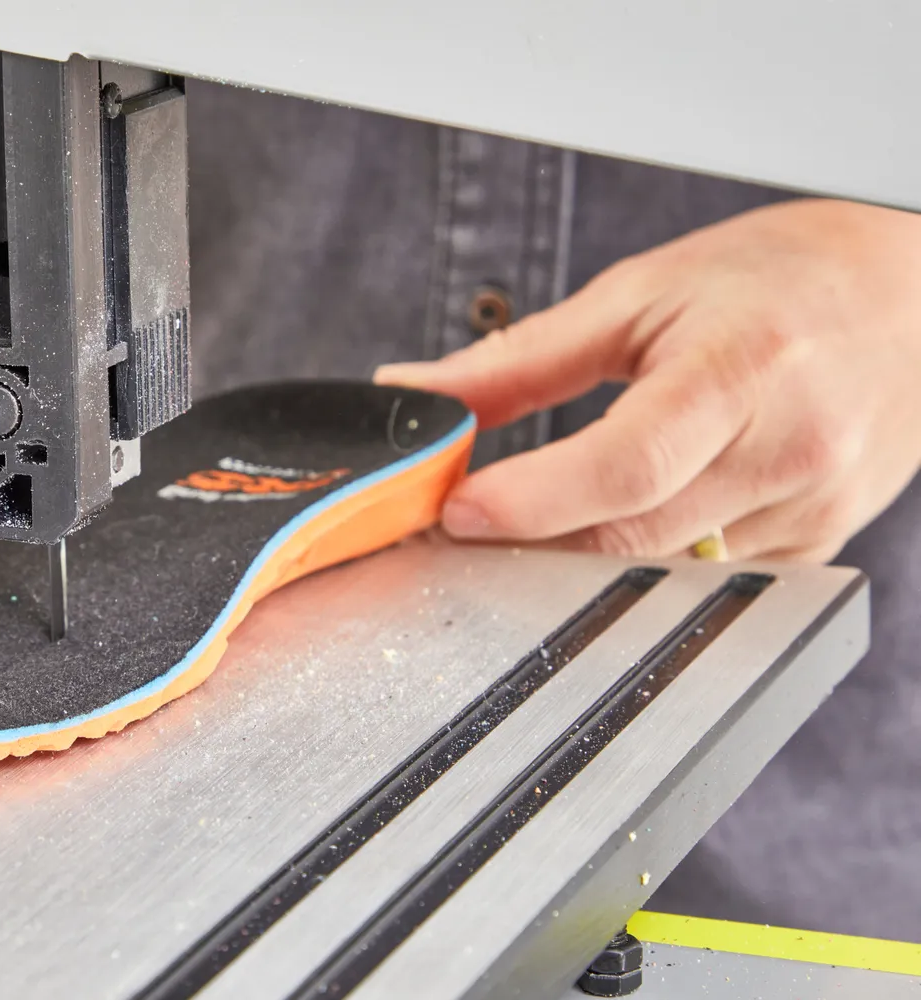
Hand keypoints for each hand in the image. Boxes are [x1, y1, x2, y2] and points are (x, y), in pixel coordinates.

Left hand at [376, 199, 920, 562]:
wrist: (910, 293)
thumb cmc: (775, 278)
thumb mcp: (637, 293)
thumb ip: (520, 359)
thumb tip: (419, 393)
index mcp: (742, 369)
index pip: (627, 465)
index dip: (533, 499)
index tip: (459, 510)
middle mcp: (790, 448)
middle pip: (633, 533)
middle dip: (536, 534)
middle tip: (471, 513)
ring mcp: (812, 507)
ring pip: (660, 566)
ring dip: (585, 549)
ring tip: (544, 505)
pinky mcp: (818, 542)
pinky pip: (704, 575)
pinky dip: (648, 552)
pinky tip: (630, 513)